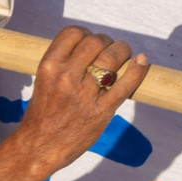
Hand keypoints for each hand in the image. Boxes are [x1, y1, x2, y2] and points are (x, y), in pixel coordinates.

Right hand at [13, 26, 148, 174]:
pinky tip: (142, 62)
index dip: (86, 33)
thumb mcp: (42, 81)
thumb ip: (62, 64)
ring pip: (112, 58)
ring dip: (122, 50)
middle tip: (110, 49)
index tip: (91, 41)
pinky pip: (125, 85)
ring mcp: (85, 94)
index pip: (73, 33)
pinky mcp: (101, 111)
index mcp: (49, 67)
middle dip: (106, 41)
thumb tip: (90, 48)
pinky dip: (137, 70)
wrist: (40, 147)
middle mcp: (66, 77)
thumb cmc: (42, 114)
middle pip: (95, 42)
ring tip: (124, 55)